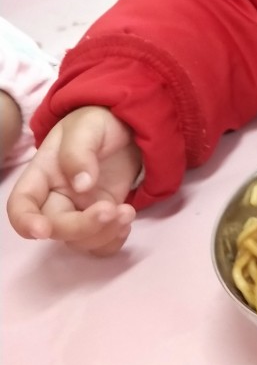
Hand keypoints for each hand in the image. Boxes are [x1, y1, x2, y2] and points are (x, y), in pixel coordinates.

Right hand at [6, 106, 140, 254]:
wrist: (128, 126)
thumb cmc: (99, 122)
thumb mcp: (87, 125)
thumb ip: (79, 151)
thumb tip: (81, 185)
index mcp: (43, 174)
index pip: (21, 204)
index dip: (25, 221)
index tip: (43, 230)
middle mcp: (56, 197)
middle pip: (55, 228)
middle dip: (81, 227)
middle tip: (111, 210)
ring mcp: (80, 210)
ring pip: (79, 241)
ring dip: (103, 234)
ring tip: (128, 212)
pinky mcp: (103, 217)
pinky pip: (100, 243)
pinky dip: (113, 240)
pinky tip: (127, 219)